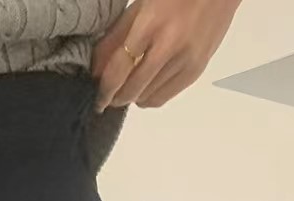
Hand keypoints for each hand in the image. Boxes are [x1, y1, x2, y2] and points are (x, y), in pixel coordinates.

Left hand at [92, 0, 242, 111]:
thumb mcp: (141, 6)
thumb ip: (116, 37)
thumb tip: (97, 71)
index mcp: (151, 24)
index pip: (120, 70)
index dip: (105, 90)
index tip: (97, 99)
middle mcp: (170, 46)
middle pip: (133, 89)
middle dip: (116, 97)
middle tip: (109, 95)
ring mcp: (186, 61)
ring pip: (147, 98)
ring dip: (133, 96)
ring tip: (129, 84)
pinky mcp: (196, 70)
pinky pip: (164, 97)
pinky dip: (150, 96)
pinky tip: (147, 85)